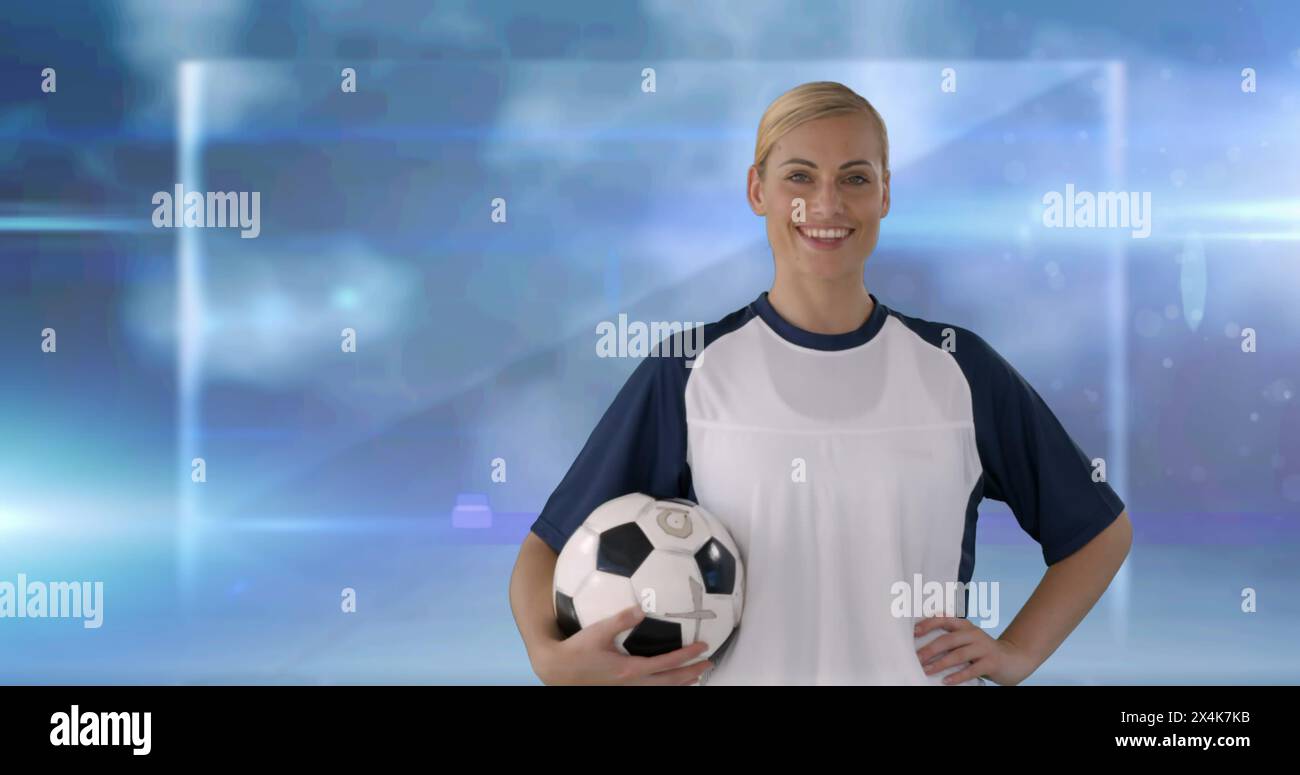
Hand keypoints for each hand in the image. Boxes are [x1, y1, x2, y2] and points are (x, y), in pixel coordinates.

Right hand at [534, 604, 712, 685]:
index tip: (704, 647)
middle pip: (671, 682)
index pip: (667, 663)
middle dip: (692, 673)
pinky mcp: (621, 690)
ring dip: (681, 684)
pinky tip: (668, 683)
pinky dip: (665, 687)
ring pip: (661, 691)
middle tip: (709, 663)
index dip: (688, 656)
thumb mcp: (598, 631)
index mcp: (630, 669)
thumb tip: (642, 608)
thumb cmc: (577, 650)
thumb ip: (621, 619)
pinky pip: (650, 692)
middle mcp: (632, 684)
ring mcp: (627, 690)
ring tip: (696, 677)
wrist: (558, 671)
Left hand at [914, 616, 1037, 685]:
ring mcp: (984, 647)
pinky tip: (946, 681)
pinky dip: (957, 676)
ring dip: (940, 663)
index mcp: (966, 626)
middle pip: (949, 639)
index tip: (914, 632)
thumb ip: (951, 639)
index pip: (945, 619)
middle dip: (930, 649)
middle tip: (917, 658)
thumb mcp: (968, 640)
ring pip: (958, 655)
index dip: (929, 624)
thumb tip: (923, 646)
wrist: (1013, 659)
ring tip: (927, 670)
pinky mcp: (991, 662)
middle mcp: (974, 634)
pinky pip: (972, 670)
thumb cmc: (983, 651)